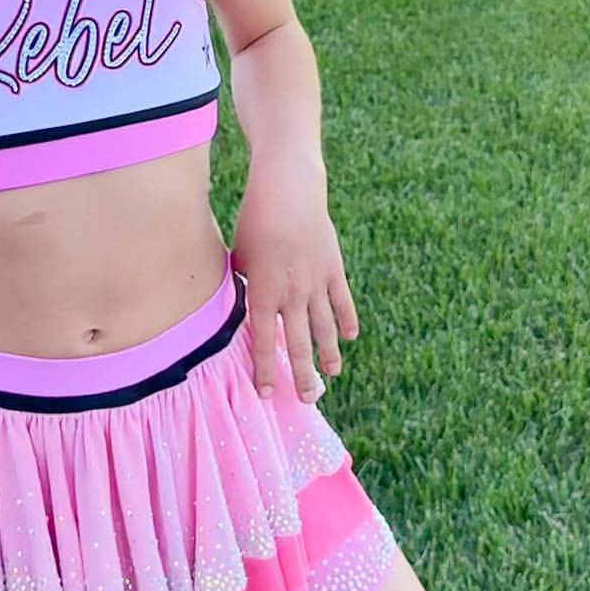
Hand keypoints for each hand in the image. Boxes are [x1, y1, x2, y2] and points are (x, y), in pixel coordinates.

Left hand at [230, 158, 359, 405]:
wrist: (287, 190)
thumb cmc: (254, 221)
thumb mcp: (239, 256)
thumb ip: (244, 285)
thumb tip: (242, 306)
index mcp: (264, 293)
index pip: (263, 342)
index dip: (265, 370)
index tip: (267, 394)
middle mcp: (292, 294)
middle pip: (299, 344)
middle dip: (303, 376)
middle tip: (308, 400)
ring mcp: (316, 283)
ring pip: (325, 328)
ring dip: (328, 354)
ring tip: (331, 375)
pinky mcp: (333, 269)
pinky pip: (342, 302)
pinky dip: (347, 321)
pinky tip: (349, 337)